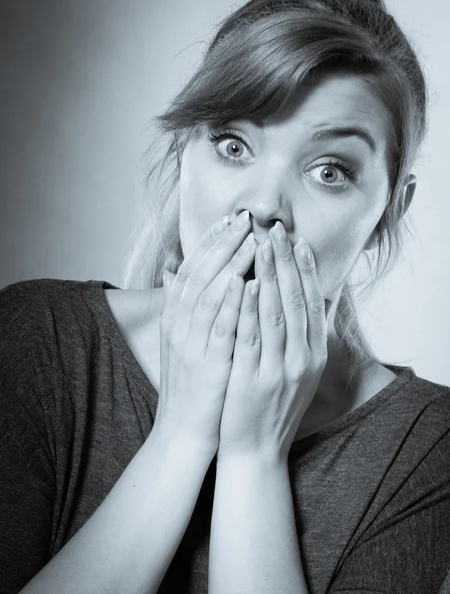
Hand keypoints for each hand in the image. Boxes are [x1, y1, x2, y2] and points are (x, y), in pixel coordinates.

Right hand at [153, 211, 255, 458]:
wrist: (183, 432)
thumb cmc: (193, 386)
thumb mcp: (186, 344)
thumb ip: (190, 310)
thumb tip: (190, 278)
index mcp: (175, 319)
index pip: (191, 269)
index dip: (209, 242)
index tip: (229, 219)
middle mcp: (178, 326)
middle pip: (198, 273)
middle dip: (222, 243)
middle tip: (244, 217)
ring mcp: (190, 344)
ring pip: (208, 294)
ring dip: (229, 265)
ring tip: (251, 239)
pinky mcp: (206, 365)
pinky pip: (218, 328)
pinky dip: (229, 303)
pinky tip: (244, 281)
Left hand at [217, 221, 327, 461]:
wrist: (257, 451)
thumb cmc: (273, 406)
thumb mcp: (299, 372)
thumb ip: (305, 337)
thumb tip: (313, 301)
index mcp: (314, 354)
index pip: (312, 302)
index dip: (305, 269)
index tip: (297, 241)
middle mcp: (303, 359)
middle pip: (295, 300)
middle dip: (286, 262)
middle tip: (276, 230)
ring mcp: (279, 369)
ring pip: (275, 313)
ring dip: (268, 276)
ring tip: (260, 245)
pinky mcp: (253, 378)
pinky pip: (250, 336)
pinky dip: (247, 307)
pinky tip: (242, 282)